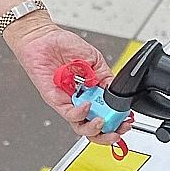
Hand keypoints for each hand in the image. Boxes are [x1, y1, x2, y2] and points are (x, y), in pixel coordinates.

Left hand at [6, 19, 132, 143]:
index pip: (107, 112)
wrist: (43, 38)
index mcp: (92, 91)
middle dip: (109, 132)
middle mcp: (81, 99)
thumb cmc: (63, 45)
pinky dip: (80, 113)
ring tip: (103, 121)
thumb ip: (106, 76)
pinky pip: (69, 114)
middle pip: (95, 126)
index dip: (117, 119)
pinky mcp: (56, 101)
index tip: (126, 119)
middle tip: (118, 128)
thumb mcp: (94, 58)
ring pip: (82, 126)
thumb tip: (117, 91)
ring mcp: (68, 102)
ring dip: (95, 128)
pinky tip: (87, 106)